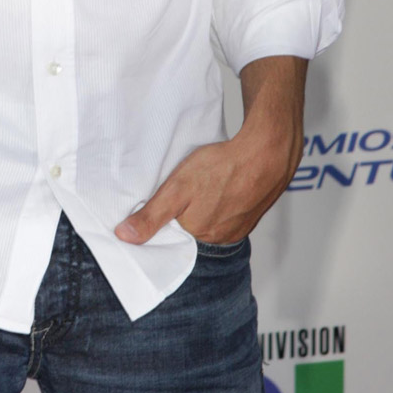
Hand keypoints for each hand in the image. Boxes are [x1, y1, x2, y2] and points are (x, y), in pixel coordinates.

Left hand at [114, 56, 306, 245]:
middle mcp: (219, 238)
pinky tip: (218, 189)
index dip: (162, 223)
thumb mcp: (177, 188)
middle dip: (183, 217)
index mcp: (198, 235)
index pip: (171, 238)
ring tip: (201, 189)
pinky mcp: (250, 216)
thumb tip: (125, 237)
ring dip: (204, 210)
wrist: (267, 153)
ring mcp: (237, 229)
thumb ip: (151, 215)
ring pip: (210, 223)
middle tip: (182, 193)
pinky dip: (221, 206)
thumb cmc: (222, 167)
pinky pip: (228, 217)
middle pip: (191, 232)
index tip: (156, 207)